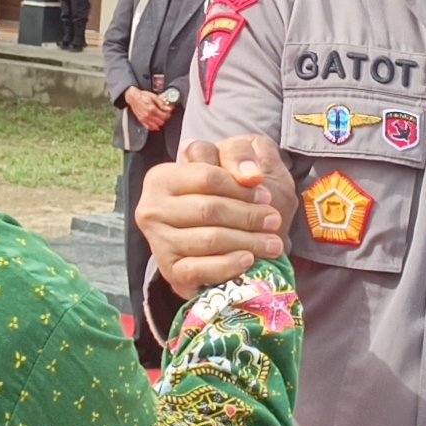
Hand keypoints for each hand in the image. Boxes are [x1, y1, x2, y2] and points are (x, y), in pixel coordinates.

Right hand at [123, 87, 172, 131]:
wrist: (133, 97)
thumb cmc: (142, 96)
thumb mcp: (154, 97)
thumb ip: (161, 103)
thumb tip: (168, 108)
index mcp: (152, 108)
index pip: (164, 116)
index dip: (168, 115)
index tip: (169, 112)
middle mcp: (148, 115)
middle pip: (161, 122)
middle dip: (165, 119)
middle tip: (166, 115)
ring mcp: (144, 118)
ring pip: (156, 126)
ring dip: (160, 123)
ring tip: (161, 119)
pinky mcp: (141, 120)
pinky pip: (149, 127)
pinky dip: (153, 127)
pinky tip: (156, 125)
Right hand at [137, 135, 295, 299]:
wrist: (218, 240)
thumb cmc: (227, 196)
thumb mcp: (233, 162)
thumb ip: (240, 154)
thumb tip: (251, 175)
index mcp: (162, 176)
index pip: (207, 176)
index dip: (241, 187)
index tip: (266, 196)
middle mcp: (152, 208)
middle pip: (209, 209)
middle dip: (248, 216)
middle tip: (274, 220)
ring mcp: (158, 241)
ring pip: (209, 239)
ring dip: (247, 242)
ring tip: (272, 243)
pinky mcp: (170, 271)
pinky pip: (200, 269)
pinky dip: (227, 265)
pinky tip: (248, 260)